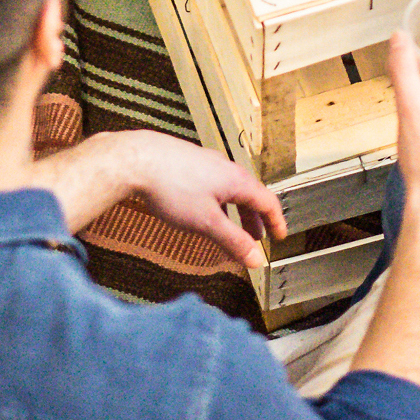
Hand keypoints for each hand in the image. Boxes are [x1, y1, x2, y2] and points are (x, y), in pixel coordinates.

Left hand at [92, 130, 286, 264]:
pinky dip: (218, 202)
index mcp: (237, 180)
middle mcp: (226, 168)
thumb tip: (257, 260)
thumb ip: (233, 241)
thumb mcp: (207, 222)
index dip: (276, 221)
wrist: (138, 159)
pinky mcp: (189, 163)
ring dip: (235, 211)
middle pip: (249, 194)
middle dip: (254, 219)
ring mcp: (207, 163)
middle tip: (257, 238)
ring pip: (229, 189)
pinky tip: (203, 211)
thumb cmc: (173, 188)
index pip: (267, 201)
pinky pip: (213, 184)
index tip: (281, 236)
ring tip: (230, 228)